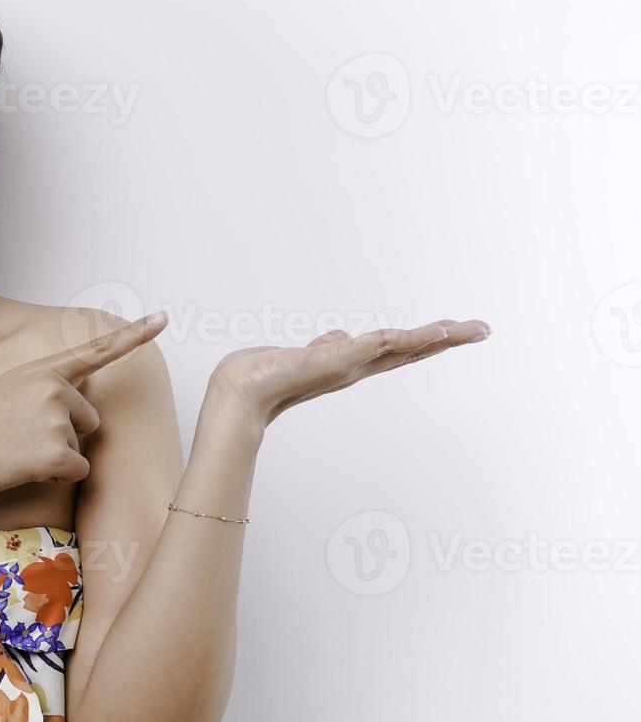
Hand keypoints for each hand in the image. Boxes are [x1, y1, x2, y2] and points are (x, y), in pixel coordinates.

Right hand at [0, 313, 168, 501]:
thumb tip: (77, 398)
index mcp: (42, 370)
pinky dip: (57, 476)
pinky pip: (78, 470)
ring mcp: (56, 418)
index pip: (97, 350)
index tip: (163, 318)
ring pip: (82, 445)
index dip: (134, 335)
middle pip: (90, 417)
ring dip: (58, 455)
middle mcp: (54, 388)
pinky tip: (24, 467)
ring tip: (19, 450)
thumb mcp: (7, 390)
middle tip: (23, 436)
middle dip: (66, 433)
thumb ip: (44, 386)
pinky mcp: (57, 451)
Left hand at [208, 318, 491, 427]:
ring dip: (434, 337)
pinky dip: (402, 340)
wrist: (240, 392)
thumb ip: (327, 348)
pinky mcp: (335, 362)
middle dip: (446, 340)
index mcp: (349, 364)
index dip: (427, 341)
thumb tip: (342, 337)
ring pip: (400, 347)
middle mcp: (354, 368)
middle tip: (482, 330)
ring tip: (467, 329)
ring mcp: (347, 366)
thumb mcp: (305, 355)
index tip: (457, 330)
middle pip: (409, 350)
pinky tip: (428, 334)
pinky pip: (374, 347)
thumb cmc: (266, 375)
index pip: (396, 349)